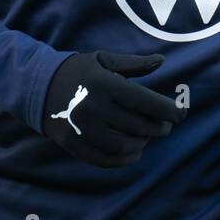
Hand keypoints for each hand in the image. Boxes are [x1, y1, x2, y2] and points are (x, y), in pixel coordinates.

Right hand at [42, 51, 185, 166]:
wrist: (37, 86)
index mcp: (105, 84)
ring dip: (144, 143)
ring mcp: (83, 129)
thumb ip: (134, 64)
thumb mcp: (104, 60)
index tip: (181, 113)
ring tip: (150, 135)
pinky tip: (135, 151)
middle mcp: (94, 108)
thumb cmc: (78, 71)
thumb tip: (163, 61)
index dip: (170, 110)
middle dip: (160, 127)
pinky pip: (106, 159)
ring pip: (125, 145)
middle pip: (139, 126)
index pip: (147, 102)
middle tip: (167, 125)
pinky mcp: (74, 145)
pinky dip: (125, 159)